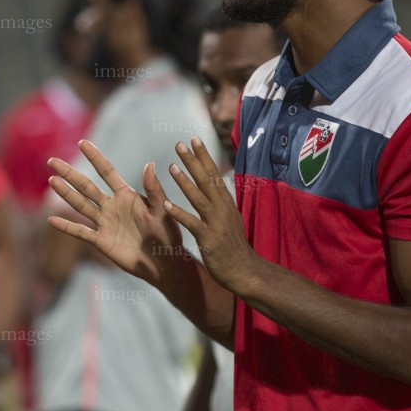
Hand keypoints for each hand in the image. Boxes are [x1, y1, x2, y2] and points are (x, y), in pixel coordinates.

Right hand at [47, 141, 186, 285]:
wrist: (165, 263)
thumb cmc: (168, 235)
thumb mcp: (162, 209)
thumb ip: (153, 189)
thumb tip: (149, 164)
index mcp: (127, 195)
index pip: (107, 172)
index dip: (95, 157)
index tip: (82, 143)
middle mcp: (112, 206)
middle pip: (87, 186)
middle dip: (70, 173)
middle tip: (52, 161)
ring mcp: (105, 223)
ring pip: (81, 205)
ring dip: (66, 193)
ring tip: (52, 180)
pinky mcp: (102, 241)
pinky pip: (81, 232)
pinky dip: (67, 226)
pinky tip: (52, 220)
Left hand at [162, 138, 260, 292]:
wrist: (244, 271)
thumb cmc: (234, 247)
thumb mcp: (229, 219)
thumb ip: (220, 202)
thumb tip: (215, 186)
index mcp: (226, 203)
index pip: (214, 174)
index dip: (204, 156)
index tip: (194, 139)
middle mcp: (222, 209)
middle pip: (207, 180)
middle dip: (193, 161)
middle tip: (180, 143)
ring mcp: (216, 224)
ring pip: (199, 198)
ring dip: (185, 182)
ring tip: (171, 166)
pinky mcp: (209, 239)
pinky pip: (192, 223)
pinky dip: (179, 213)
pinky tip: (165, 204)